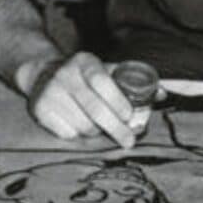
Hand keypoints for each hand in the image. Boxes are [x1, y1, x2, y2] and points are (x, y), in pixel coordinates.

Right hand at [16, 51, 135, 147]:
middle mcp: (65, 74)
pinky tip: (80, 125)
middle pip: (94, 108)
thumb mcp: (105, 70)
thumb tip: (162, 94)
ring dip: (97, 132)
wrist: (42, 75)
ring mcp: (50, 92)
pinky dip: (79, 135)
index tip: (130, 117)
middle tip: (129, 141)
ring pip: (83, 125)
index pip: (102, 81)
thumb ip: (132, 81)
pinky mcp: (40, 110)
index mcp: (85, 62)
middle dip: (115, 128)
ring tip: (101, 126)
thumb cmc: (85, 76)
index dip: (117, 100)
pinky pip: (67, 134)